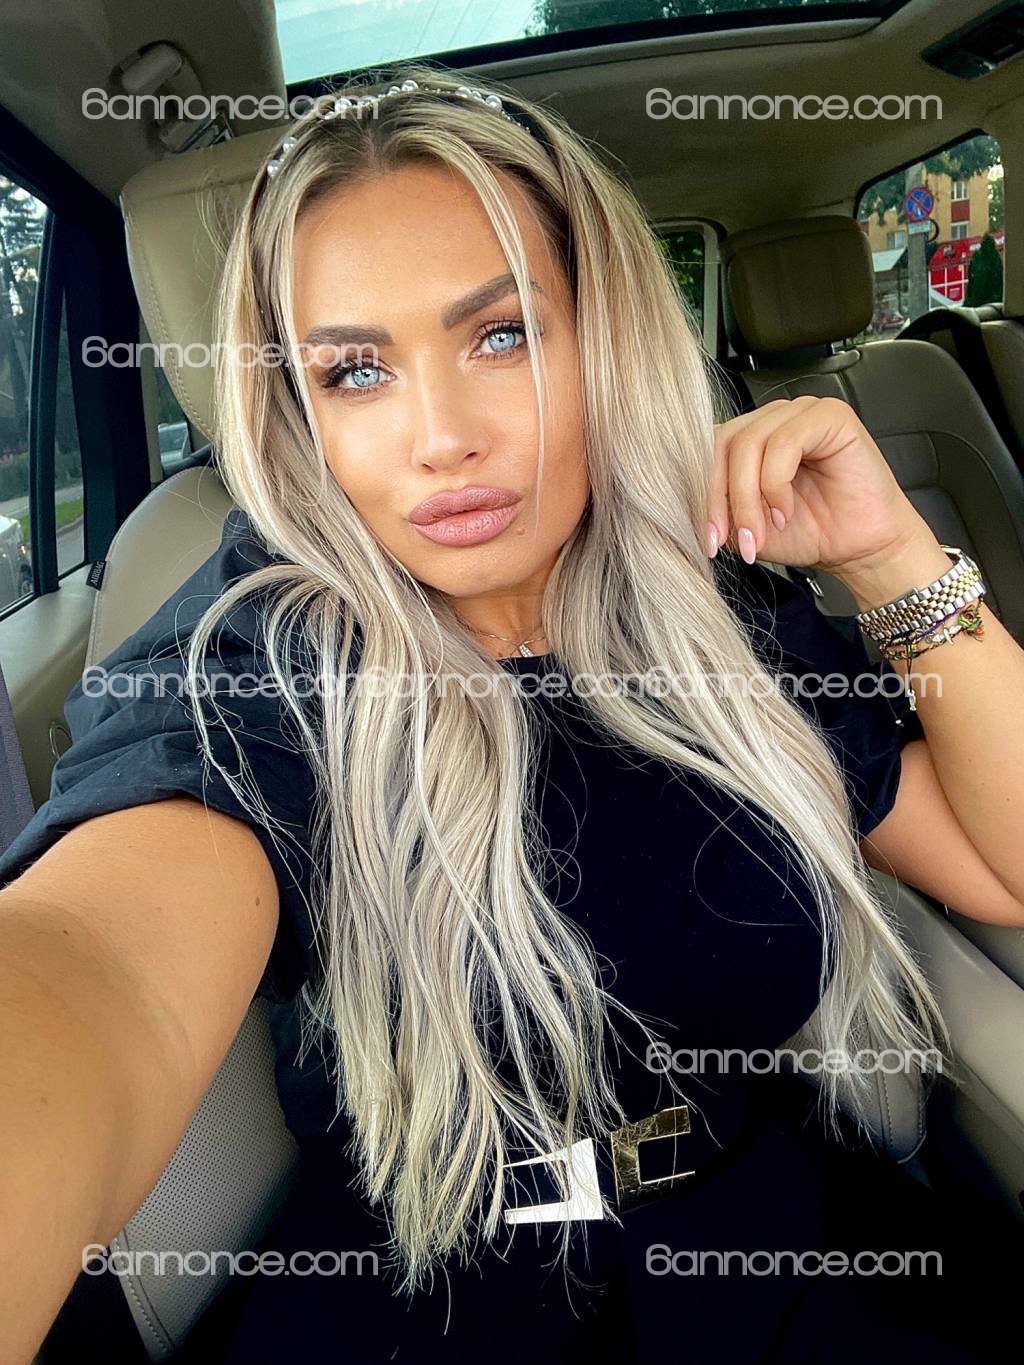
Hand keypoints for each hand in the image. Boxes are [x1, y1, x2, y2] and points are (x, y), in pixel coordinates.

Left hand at [707, 396, 927, 573]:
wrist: (858, 550)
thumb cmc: (809, 533)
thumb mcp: (744, 525)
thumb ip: (715, 507)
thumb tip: (679, 505)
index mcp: (749, 438)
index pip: (707, 448)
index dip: (701, 493)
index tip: (707, 539)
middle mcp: (773, 419)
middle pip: (723, 443)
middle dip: (721, 497)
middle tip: (733, 540)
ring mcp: (800, 412)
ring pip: (749, 444)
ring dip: (749, 496)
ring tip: (763, 532)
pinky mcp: (829, 415)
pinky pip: (784, 443)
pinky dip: (776, 485)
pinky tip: (785, 512)